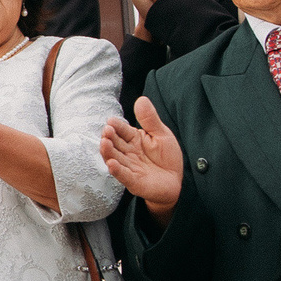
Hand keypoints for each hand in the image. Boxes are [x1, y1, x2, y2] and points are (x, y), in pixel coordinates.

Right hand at [101, 97, 184, 215]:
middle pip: (115, 144)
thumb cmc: (167, 157)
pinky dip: (117, 170)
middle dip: (109, 138)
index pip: (122, 131)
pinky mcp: (133, 181)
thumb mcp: (161, 134)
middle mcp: (128, 153)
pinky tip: (111, 164)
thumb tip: (141, 99)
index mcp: (134, 139)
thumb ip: (150, 119)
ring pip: (115, 158)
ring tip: (104, 143)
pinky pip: (123, 175)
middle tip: (106, 131)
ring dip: (108, 152)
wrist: (176, 181)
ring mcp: (129, 167)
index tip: (111, 121)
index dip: (117, 126)